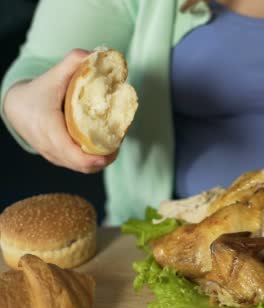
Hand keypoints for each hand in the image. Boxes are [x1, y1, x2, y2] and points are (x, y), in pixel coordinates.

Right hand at [3, 49, 116, 173]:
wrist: (16, 105)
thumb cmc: (38, 91)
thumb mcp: (54, 74)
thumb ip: (74, 61)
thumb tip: (97, 55)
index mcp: (48, 129)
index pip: (72, 154)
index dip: (93, 158)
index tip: (110, 152)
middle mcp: (50, 146)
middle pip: (82, 165)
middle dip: (103, 158)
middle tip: (118, 144)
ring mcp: (53, 155)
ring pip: (81, 168)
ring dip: (99, 160)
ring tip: (114, 145)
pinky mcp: (57, 158)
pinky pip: (77, 165)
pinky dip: (91, 160)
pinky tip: (103, 147)